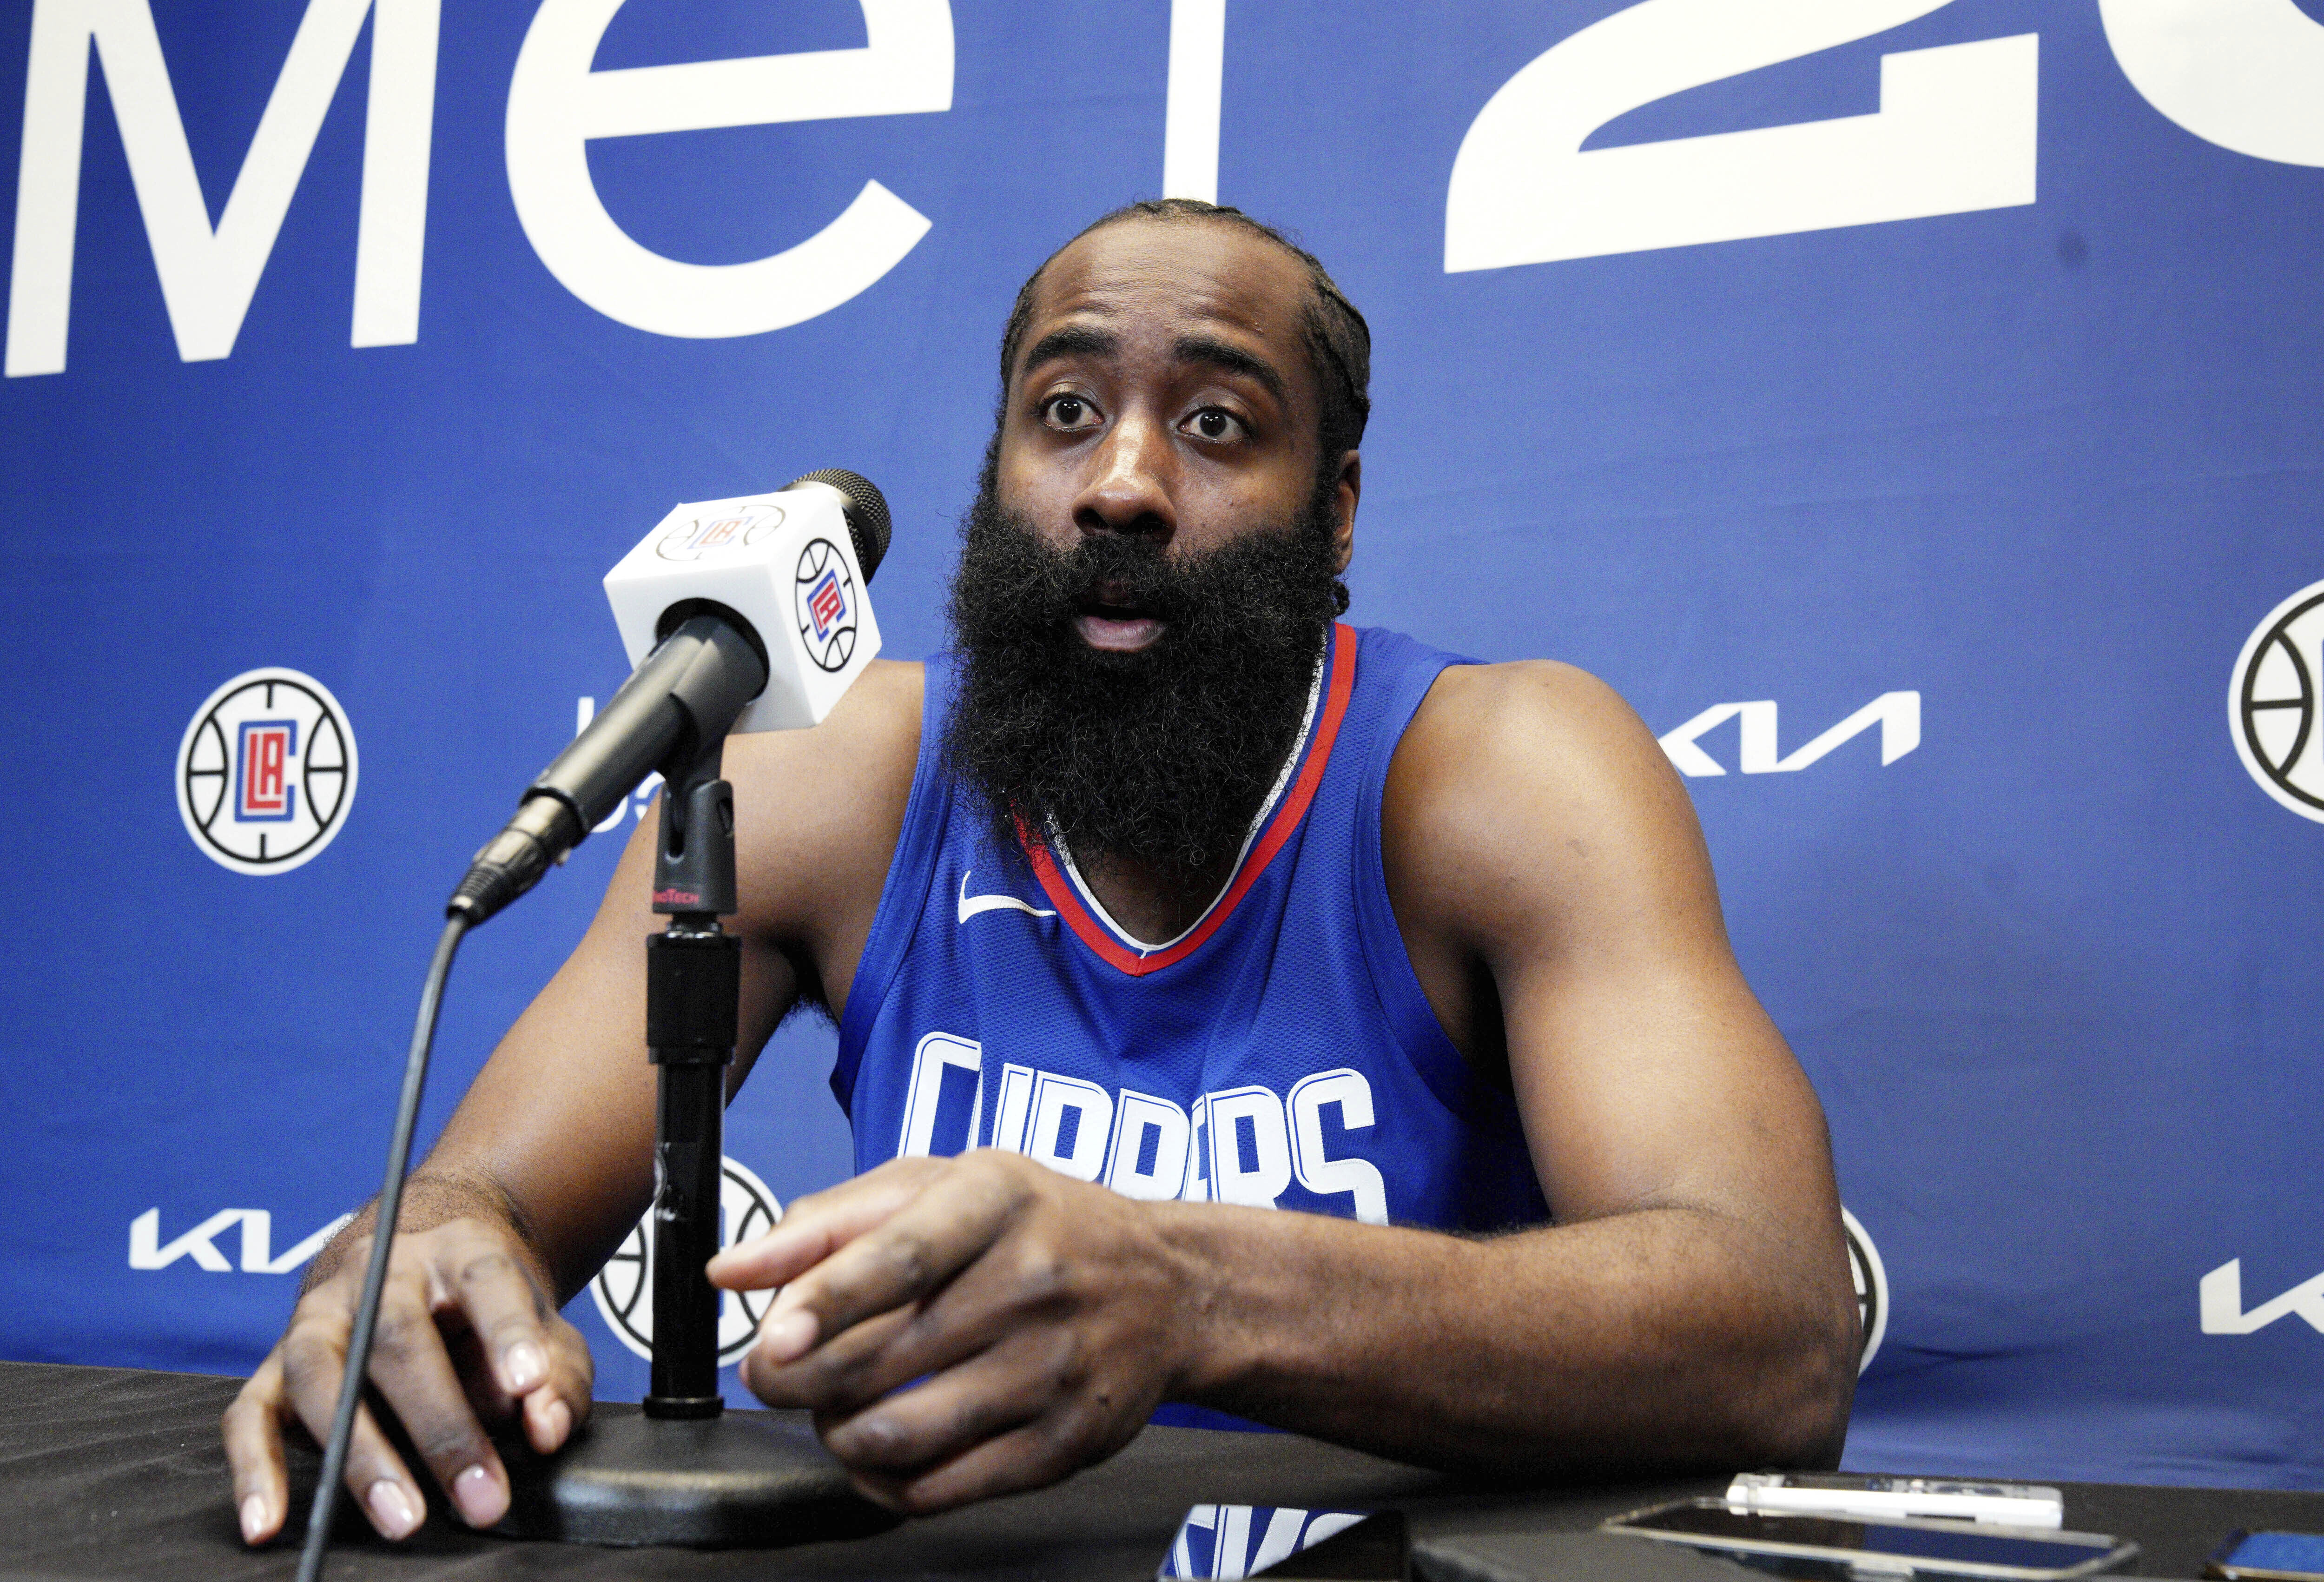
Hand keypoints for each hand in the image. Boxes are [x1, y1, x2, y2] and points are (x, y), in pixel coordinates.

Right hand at [221, 1216, 592, 1545]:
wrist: (423, 1270)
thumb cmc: (488, 1315)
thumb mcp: (545, 1332)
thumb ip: (557, 1379)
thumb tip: (546, 1429)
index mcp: (457, 1252)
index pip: (485, 1281)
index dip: (507, 1332)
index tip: (528, 1384)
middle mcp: (379, 1274)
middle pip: (399, 1337)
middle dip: (441, 1426)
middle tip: (482, 1496)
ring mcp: (317, 1316)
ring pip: (323, 1377)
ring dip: (363, 1456)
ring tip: (403, 1519)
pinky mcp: (274, 1366)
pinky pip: (250, 1415)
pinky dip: (254, 1471)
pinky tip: (268, 1523)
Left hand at [707, 1150, 1200, 1514]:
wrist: (1170, 1287)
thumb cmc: (1037, 1226)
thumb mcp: (941, 1186)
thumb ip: (828, 1222)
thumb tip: (732, 1270)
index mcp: (997, 1200)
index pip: (904, 1254)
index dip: (828, 1298)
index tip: (773, 1334)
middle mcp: (1033, 1281)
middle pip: (885, 1355)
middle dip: (799, 1379)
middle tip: (775, 1373)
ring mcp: (1054, 1368)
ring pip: (904, 1432)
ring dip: (838, 1433)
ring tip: (835, 1409)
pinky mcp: (1065, 1442)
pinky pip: (943, 1488)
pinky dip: (884, 1481)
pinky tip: (877, 1452)